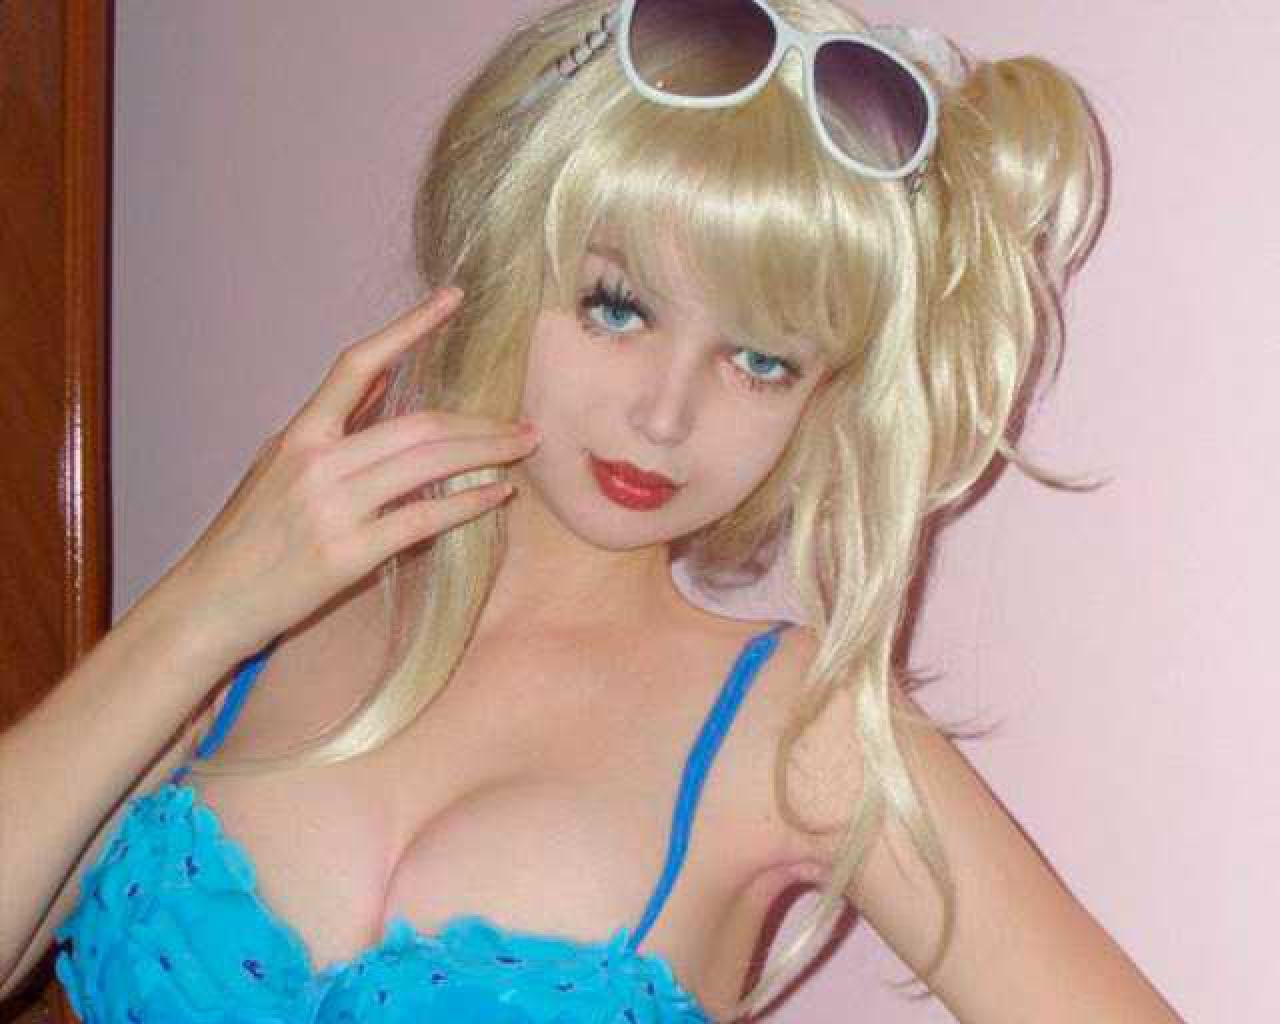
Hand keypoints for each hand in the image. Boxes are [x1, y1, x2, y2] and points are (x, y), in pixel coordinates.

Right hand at [163, 288, 537, 659]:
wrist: (210, 601)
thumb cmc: (249, 534)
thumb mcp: (279, 463)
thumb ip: (335, 421)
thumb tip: (385, 376)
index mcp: (299, 435)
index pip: (358, 365)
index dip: (408, 326)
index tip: (453, 299)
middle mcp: (317, 463)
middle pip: (418, 425)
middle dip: (481, 423)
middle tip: (526, 425)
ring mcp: (333, 508)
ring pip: (428, 464)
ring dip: (487, 454)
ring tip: (523, 450)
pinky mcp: (349, 553)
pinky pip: (424, 519)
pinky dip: (468, 504)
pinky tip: (498, 495)